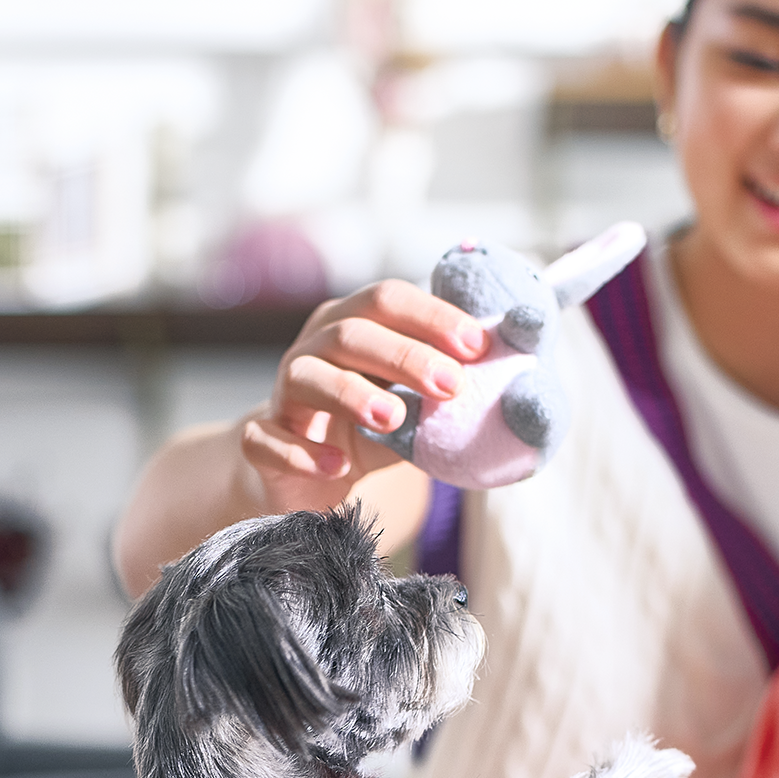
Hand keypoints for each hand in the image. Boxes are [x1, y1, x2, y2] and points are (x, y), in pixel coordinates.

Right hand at [241, 281, 489, 509]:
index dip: (431, 316)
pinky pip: (268, 440)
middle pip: (352, 333)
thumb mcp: (415, 405)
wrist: (304, 477)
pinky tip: (338, 466)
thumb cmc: (370, 430)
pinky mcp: (261, 441)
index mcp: (352, 325)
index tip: (477, 345)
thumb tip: (517, 384)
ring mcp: (284, 395)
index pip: (388, 300)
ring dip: (352, 394)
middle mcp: (314, 349)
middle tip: (451, 384)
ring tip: (394, 419)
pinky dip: (302, 452)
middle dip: (404, 355)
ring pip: (307, 377)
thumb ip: (448, 390)